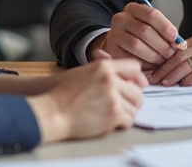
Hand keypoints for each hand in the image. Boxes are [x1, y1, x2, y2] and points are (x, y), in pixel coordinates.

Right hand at [26, 58, 146, 142]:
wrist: (53, 112)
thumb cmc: (64, 94)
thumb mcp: (85, 73)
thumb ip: (107, 74)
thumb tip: (130, 83)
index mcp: (104, 67)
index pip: (134, 67)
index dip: (137, 78)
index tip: (136, 86)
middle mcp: (110, 79)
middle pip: (137, 92)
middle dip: (132, 101)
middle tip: (121, 106)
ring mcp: (113, 97)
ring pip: (134, 108)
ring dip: (126, 114)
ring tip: (111, 115)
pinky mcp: (113, 114)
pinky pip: (129, 121)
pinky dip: (121, 124)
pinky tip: (110, 123)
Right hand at [90, 2, 183, 70]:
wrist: (120, 42)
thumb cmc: (140, 34)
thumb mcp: (151, 26)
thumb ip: (164, 31)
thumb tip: (179, 42)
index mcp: (132, 8)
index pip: (152, 15)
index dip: (166, 27)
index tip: (176, 39)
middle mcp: (120, 19)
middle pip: (145, 31)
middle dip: (161, 45)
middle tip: (171, 54)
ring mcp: (114, 34)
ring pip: (137, 45)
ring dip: (154, 56)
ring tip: (162, 61)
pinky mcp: (111, 50)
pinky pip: (130, 58)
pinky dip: (144, 64)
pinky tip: (152, 66)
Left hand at [149, 32, 191, 86]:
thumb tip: (179, 67)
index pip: (176, 49)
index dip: (162, 60)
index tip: (152, 70)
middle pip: (178, 56)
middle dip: (163, 69)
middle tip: (151, 79)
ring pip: (188, 64)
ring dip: (173, 75)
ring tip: (163, 83)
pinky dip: (191, 79)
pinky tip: (184, 84)